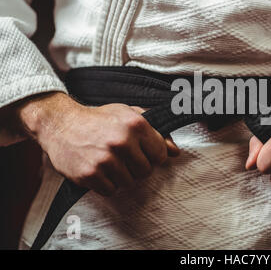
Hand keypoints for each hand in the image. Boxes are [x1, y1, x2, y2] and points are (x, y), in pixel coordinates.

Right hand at [16, 92, 179, 195]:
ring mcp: (105, 159)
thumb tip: (175, 152)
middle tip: (123, 157)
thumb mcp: (129, 115)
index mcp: (136, 124)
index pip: (161, 155)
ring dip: (121, 176)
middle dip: (137, 167)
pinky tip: (98, 169)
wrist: (61, 124)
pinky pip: (110, 190)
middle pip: (146, 171)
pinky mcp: (90, 174)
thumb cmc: (99, 119)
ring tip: (109, 162)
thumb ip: (156, 131)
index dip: (152, 156)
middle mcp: (122, 141)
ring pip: (129, 183)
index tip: (142, 152)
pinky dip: (106, 184)